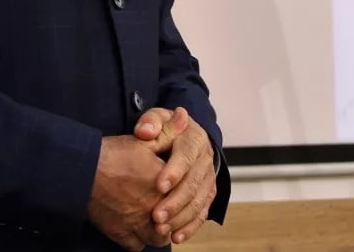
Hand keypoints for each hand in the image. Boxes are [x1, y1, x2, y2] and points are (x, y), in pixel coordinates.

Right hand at [87, 135, 172, 250]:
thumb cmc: (112, 154)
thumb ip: (167, 131)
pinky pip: (137, 245)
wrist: (81, 170)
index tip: (176, 188)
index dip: (181, 192)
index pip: (183, 195)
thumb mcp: (142, 139)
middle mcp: (154, 210)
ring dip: (160, 231)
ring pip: (158, 237)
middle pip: (173, 220)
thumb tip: (184, 117)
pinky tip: (137, 228)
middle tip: (168, 208)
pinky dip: (139, 239)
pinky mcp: (121, 234)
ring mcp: (137, 225)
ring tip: (155, 220)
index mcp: (164, 186)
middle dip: (173, 215)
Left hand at [133, 106, 216, 243]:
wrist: (185, 135)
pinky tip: (176, 236)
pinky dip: (190, 227)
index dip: (174, 172)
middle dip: (175, 202)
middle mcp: (205, 159)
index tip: (159, 185)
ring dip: (181, 218)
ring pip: (198, 202)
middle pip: (193, 184)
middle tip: (156, 216)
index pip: (186, 156)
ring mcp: (209, 178)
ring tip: (161, 229)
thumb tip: (145, 131)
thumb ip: (151, 122)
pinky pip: (202, 213)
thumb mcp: (158, 117)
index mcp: (194, 139)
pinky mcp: (208, 193)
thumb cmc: (166, 127)